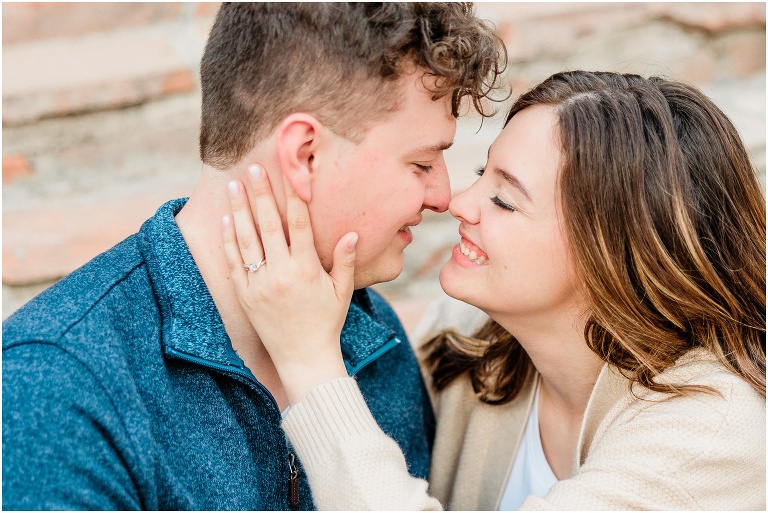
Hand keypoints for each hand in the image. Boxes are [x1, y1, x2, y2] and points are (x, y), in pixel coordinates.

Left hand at [222, 164, 357, 403]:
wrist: (303, 358)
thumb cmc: (326, 323)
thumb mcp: (342, 292)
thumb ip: (346, 261)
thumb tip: (353, 233)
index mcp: (306, 269)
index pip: (298, 224)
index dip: (293, 196)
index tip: (288, 173)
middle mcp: (280, 273)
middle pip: (268, 225)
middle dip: (260, 194)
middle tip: (253, 168)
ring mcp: (259, 284)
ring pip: (246, 239)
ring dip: (239, 210)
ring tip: (233, 185)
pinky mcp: (244, 295)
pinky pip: (234, 262)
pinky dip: (229, 240)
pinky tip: (227, 219)